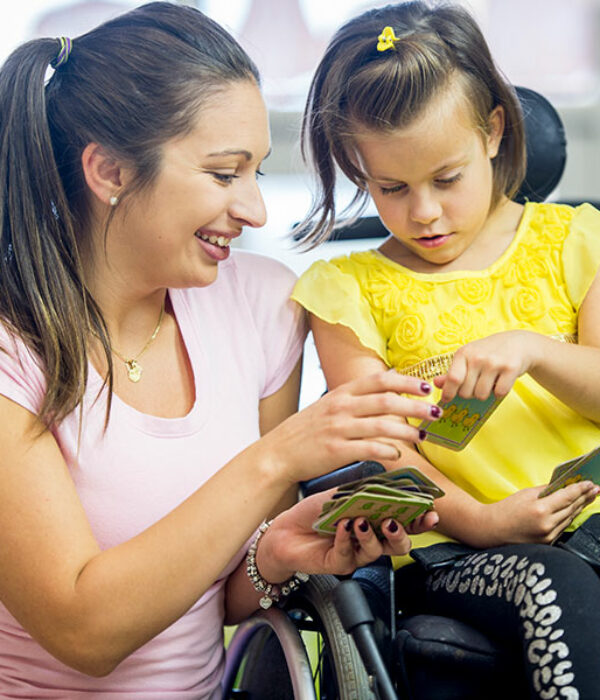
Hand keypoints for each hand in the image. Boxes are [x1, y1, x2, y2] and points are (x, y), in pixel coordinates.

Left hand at [255, 489, 438, 580]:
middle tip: (396, 521)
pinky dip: (346, 538)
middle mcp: (370, 539)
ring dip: (371, 536)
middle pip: (399, 544)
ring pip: (377, 552)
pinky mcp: (340, 563)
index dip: (420, 520)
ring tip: (361, 522)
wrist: (285, 529)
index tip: (430, 512)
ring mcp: (357, 553)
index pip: (405, 522)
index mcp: (376, 520)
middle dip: (403, 533)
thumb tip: (388, 481)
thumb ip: (365, 491)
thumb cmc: (315, 512)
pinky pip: (349, 554)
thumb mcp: (342, 495)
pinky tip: (342, 527)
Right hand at [260, 370, 439, 483]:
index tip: (426, 387)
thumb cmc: (306, 430)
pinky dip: (387, 451)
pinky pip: (369, 449)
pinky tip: (397, 454)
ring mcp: (338, 429)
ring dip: (407, 431)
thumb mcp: (328, 405)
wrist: (278, 453)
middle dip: (415, 406)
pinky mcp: (336, 452)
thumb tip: (387, 389)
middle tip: (436, 412)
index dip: (406, 381)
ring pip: (382, 426)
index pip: (379, 380)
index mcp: (341, 393)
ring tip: (423, 436)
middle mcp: (341, 407)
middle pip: (386, 401)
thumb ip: (355, 398)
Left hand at [434, 330, 540, 401]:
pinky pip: (499, 393)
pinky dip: (499, 392)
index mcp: (463, 353)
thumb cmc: (488, 352)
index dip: (448, 392)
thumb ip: (451, 372)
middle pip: (465, 392)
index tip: (446, 399)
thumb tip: (436, 384)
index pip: (452, 379)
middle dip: (469, 394)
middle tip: (476, 384)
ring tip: (489, 381)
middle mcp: (478, 357)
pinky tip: (501, 381)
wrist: (519, 343)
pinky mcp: (511, 368)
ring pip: (481, 395)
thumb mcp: (468, 357)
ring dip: (484, 394)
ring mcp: (494, 362)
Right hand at [472, 481, 599, 546]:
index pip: (567, 496)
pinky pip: (563, 527)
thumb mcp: (525, 494)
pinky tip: (575, 510)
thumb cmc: (505, 510)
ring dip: (580, 507)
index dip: (580, 489)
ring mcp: (548, 536)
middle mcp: (547, 525)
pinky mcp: (547, 543)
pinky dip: (570, 517)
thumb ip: (546, 490)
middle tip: (595, 489)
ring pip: (570, 518)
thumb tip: (563, 486)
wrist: (491, 530)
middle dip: (585, 497)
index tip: (590, 483)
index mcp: (540, 510)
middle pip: (572, 508)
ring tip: (589, 497)